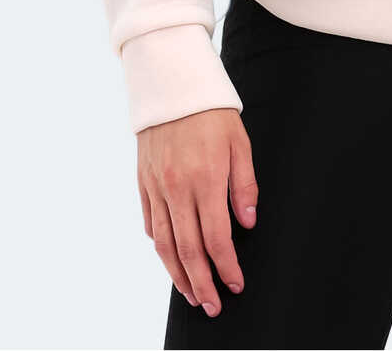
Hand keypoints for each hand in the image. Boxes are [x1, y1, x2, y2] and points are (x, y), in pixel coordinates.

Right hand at [137, 107, 257, 318]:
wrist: (171, 85)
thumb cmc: (212, 112)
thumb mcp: (239, 141)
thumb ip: (244, 183)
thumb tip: (247, 222)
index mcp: (206, 179)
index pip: (216, 238)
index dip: (226, 266)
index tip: (235, 284)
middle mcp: (178, 188)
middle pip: (188, 250)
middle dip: (201, 283)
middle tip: (212, 306)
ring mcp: (157, 187)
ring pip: (165, 244)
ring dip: (178, 274)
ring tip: (191, 294)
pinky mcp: (144, 182)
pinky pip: (151, 223)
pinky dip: (161, 245)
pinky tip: (171, 256)